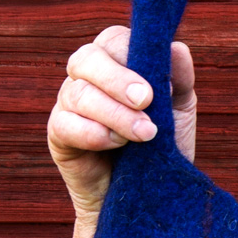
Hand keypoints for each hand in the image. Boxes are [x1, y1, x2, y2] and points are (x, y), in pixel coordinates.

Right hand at [47, 24, 196, 222]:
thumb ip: (178, 78)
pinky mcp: (58, 134)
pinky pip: (65, 124)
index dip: (132, 54)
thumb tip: (176, 47)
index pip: (113, 40)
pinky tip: (116, 145)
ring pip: (78, 93)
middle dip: (118, 80)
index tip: (158, 86)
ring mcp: (68, 104)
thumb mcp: (179, 111)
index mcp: (115, 62)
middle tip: (146, 101)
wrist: (149, 197)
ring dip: (115, 114)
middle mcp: (86, 77)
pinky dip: (93, 133)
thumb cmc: (163, 148)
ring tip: (146, 135)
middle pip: (86, 59)